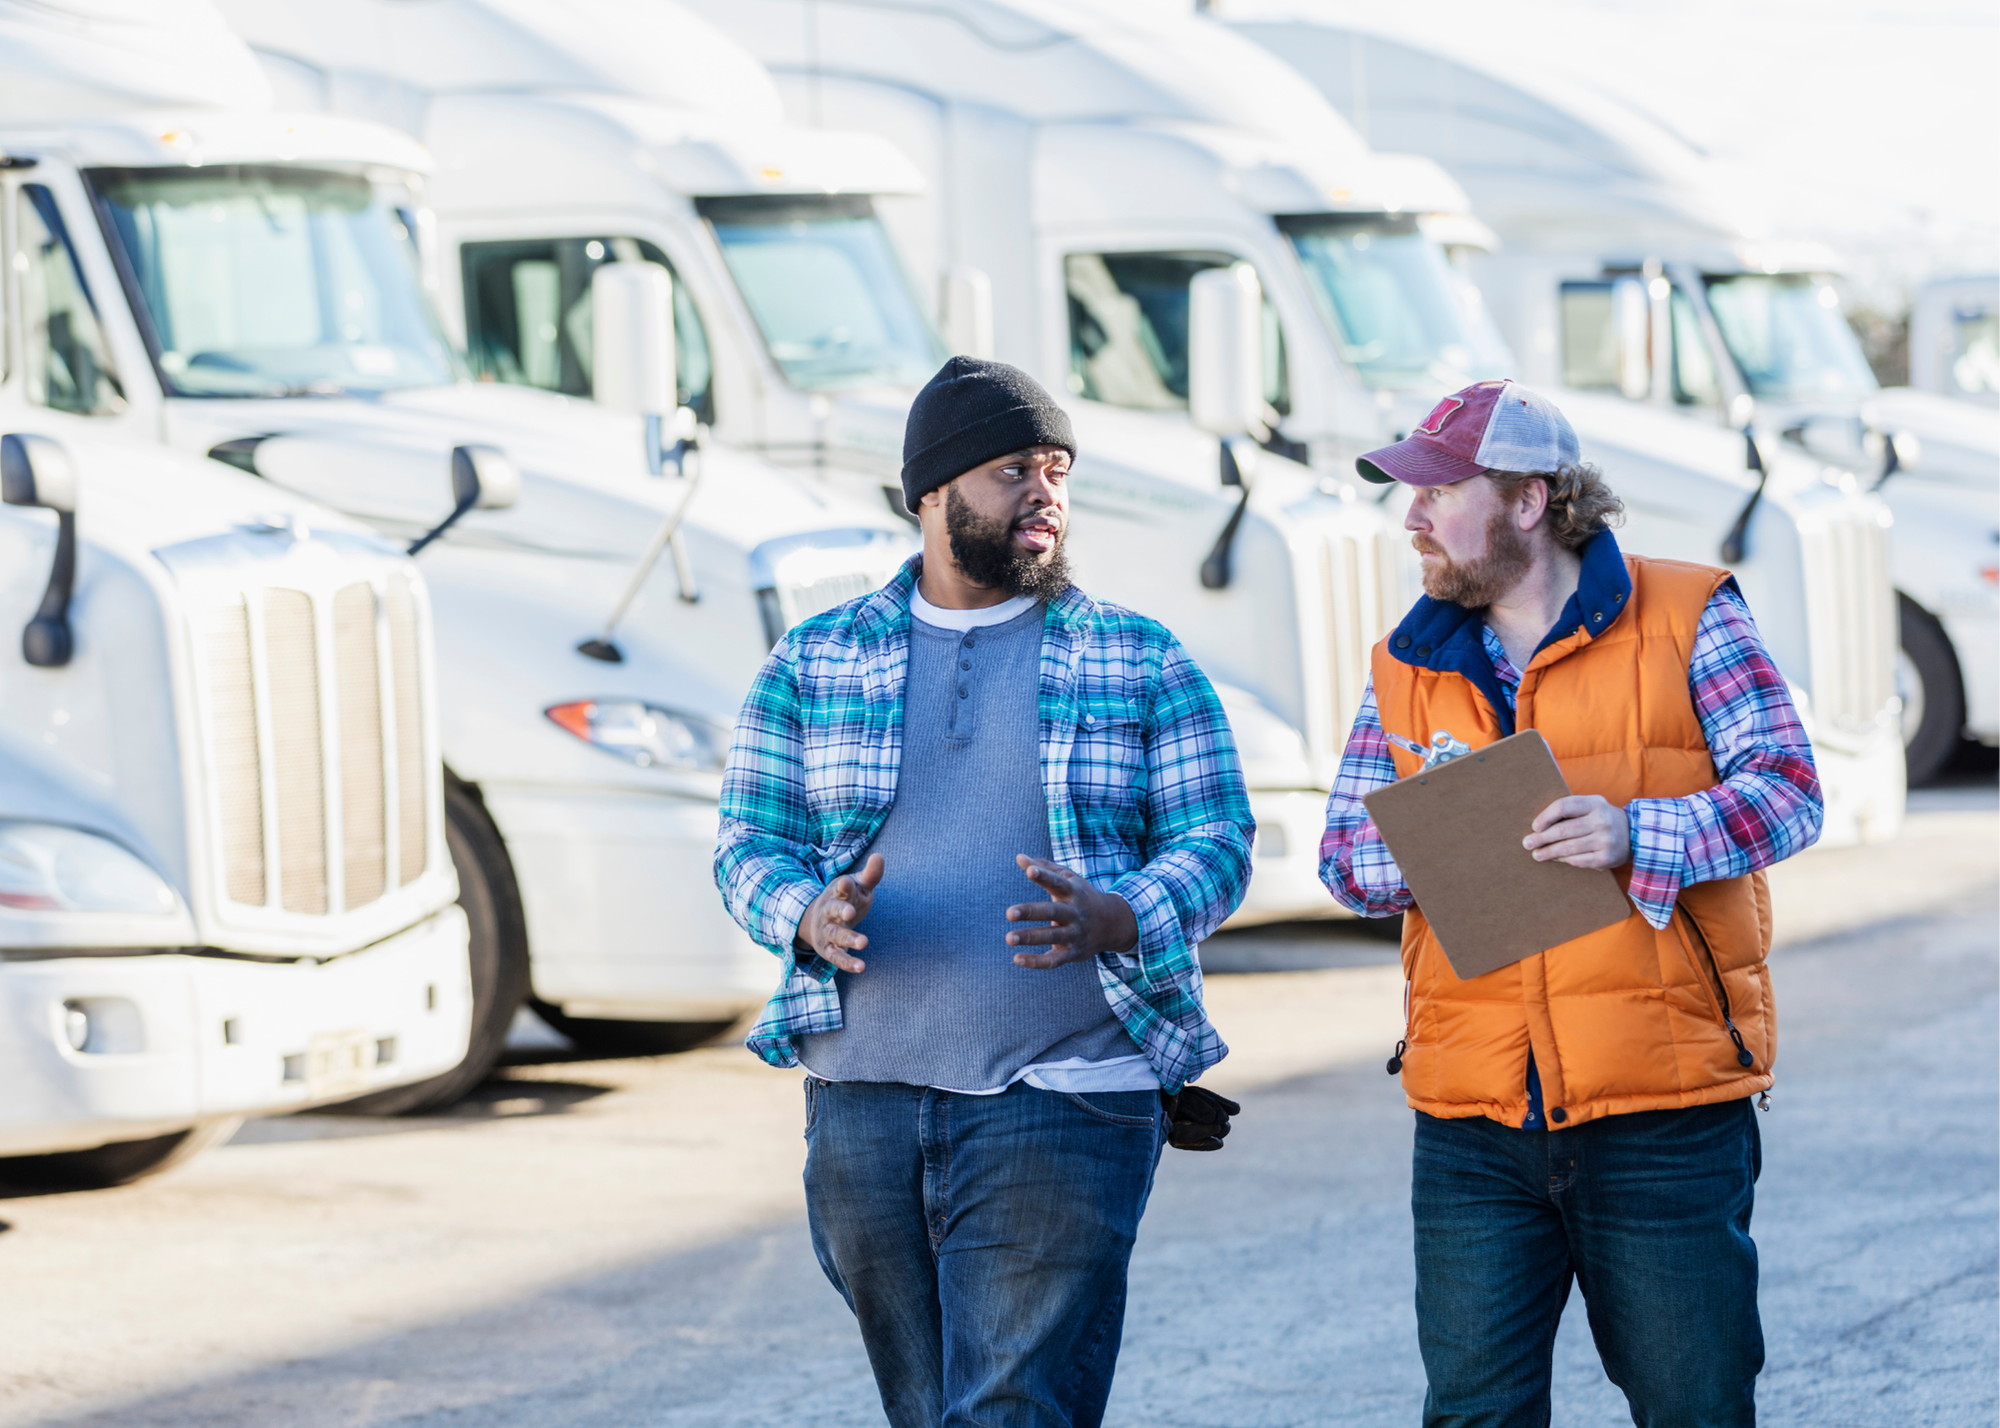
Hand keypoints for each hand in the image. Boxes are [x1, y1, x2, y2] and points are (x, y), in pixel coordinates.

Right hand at [795, 854, 883, 972]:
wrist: (820, 920)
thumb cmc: (846, 900)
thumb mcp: (859, 887)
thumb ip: (871, 875)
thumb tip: (880, 856)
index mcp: (838, 893)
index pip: (839, 887)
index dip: (843, 886)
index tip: (847, 883)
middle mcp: (829, 911)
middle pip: (833, 909)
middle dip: (840, 910)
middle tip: (850, 913)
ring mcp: (827, 930)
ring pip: (835, 934)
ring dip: (848, 938)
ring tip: (864, 942)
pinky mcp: (828, 949)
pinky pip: (837, 957)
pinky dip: (847, 962)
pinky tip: (861, 967)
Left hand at [1005, 855, 1139, 967]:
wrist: (1113, 924)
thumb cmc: (1082, 897)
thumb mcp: (1069, 879)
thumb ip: (1044, 868)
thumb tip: (1019, 857)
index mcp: (1073, 892)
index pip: (1057, 882)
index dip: (1044, 876)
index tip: (1029, 870)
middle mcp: (1075, 913)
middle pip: (1052, 911)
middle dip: (1031, 912)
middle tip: (1009, 913)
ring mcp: (1075, 934)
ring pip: (1052, 936)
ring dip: (1030, 937)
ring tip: (1009, 938)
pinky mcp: (1073, 953)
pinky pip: (1054, 960)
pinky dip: (1037, 962)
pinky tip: (1017, 959)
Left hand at [1523, 795, 1630, 869]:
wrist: (1635, 835)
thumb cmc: (1602, 818)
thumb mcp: (1592, 806)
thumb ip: (1570, 810)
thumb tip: (1538, 826)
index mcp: (1595, 803)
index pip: (1563, 807)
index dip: (1545, 817)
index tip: (1535, 826)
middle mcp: (1601, 821)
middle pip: (1563, 830)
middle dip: (1541, 838)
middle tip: (1527, 843)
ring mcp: (1605, 840)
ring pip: (1568, 848)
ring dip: (1548, 852)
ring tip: (1536, 855)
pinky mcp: (1606, 858)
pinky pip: (1578, 860)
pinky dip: (1564, 860)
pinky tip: (1555, 859)